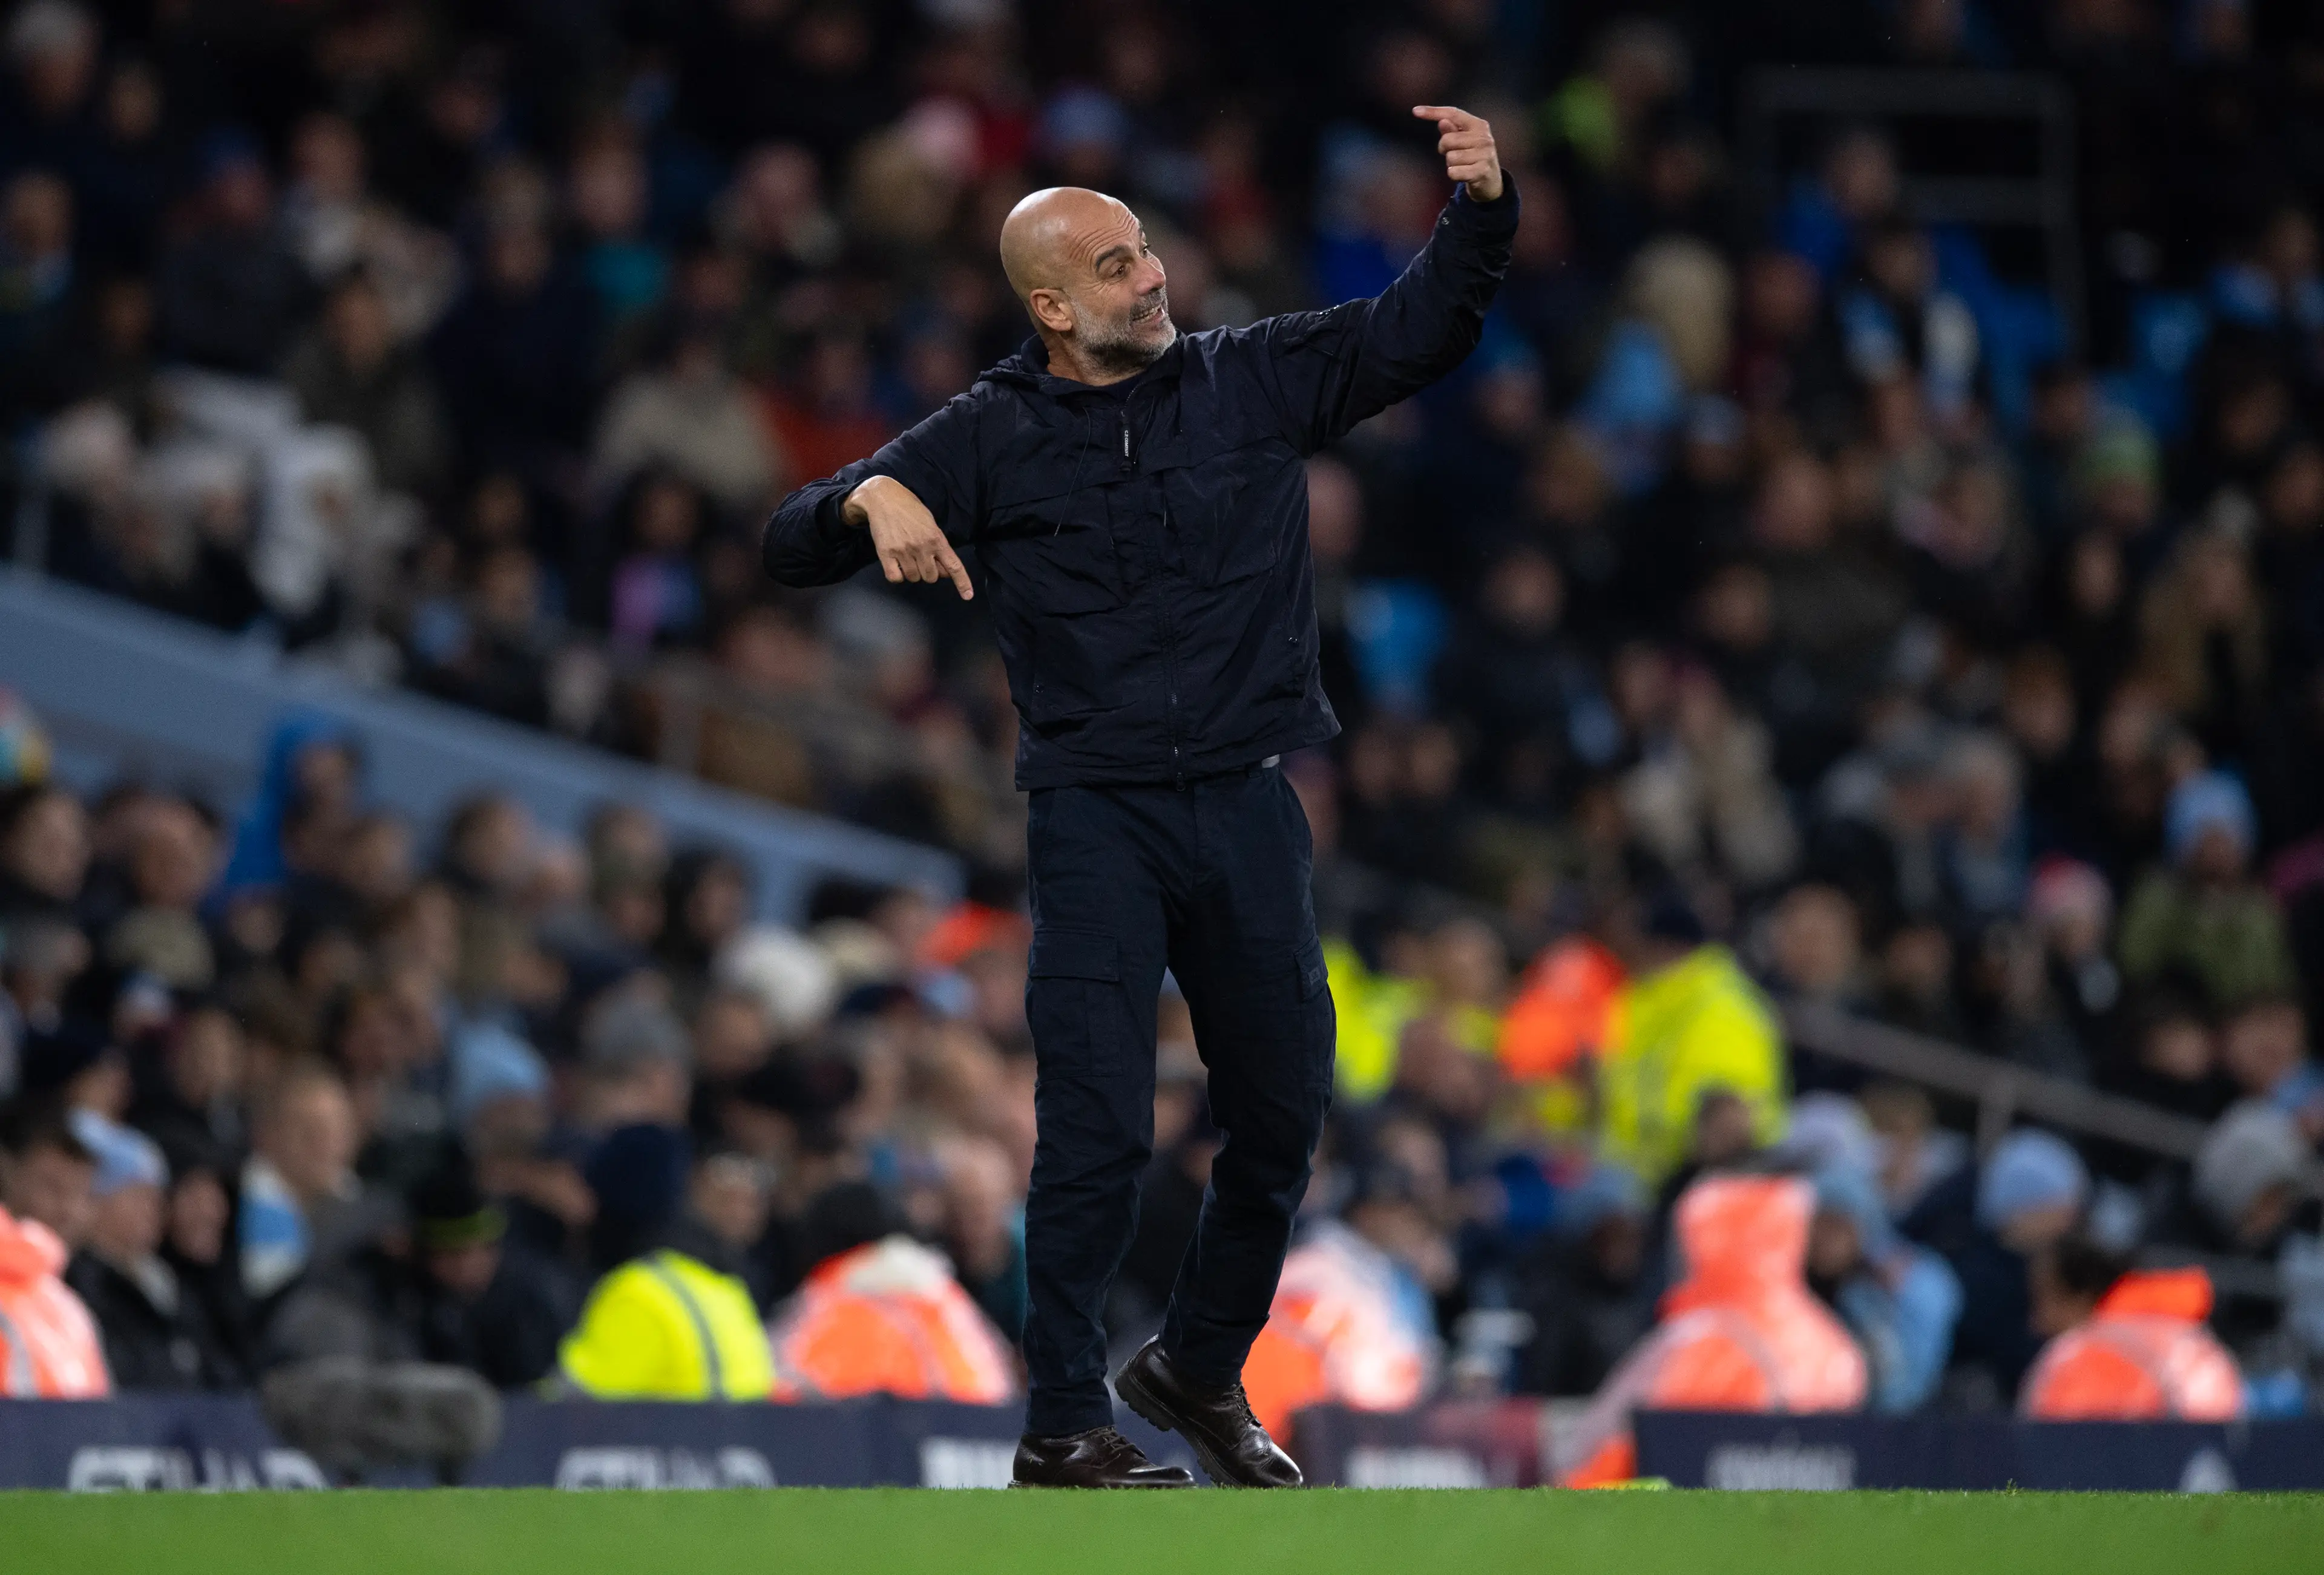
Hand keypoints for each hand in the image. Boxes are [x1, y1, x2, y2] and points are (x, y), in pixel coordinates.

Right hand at [845, 474, 973, 599]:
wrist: (883, 497)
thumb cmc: (909, 508)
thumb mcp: (931, 523)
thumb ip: (939, 546)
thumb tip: (944, 570)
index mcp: (936, 538)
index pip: (954, 565)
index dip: (962, 582)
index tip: (968, 595)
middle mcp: (922, 547)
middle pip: (931, 577)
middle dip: (928, 571)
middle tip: (921, 558)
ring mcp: (903, 551)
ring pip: (913, 578)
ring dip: (912, 572)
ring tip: (907, 555)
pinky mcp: (886, 553)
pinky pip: (895, 577)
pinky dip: (897, 575)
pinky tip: (896, 563)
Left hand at [1413, 104, 1501, 201]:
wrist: (1490, 179)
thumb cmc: (1471, 155)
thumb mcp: (1462, 140)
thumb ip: (1451, 131)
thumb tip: (1442, 122)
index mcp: (1478, 125)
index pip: (1453, 114)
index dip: (1433, 112)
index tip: (1415, 111)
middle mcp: (1484, 138)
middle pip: (1447, 139)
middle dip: (1444, 149)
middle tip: (1453, 153)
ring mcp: (1485, 154)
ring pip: (1450, 157)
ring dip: (1451, 163)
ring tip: (1461, 164)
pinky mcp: (1482, 171)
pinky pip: (1454, 172)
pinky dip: (1453, 174)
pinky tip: (1462, 174)